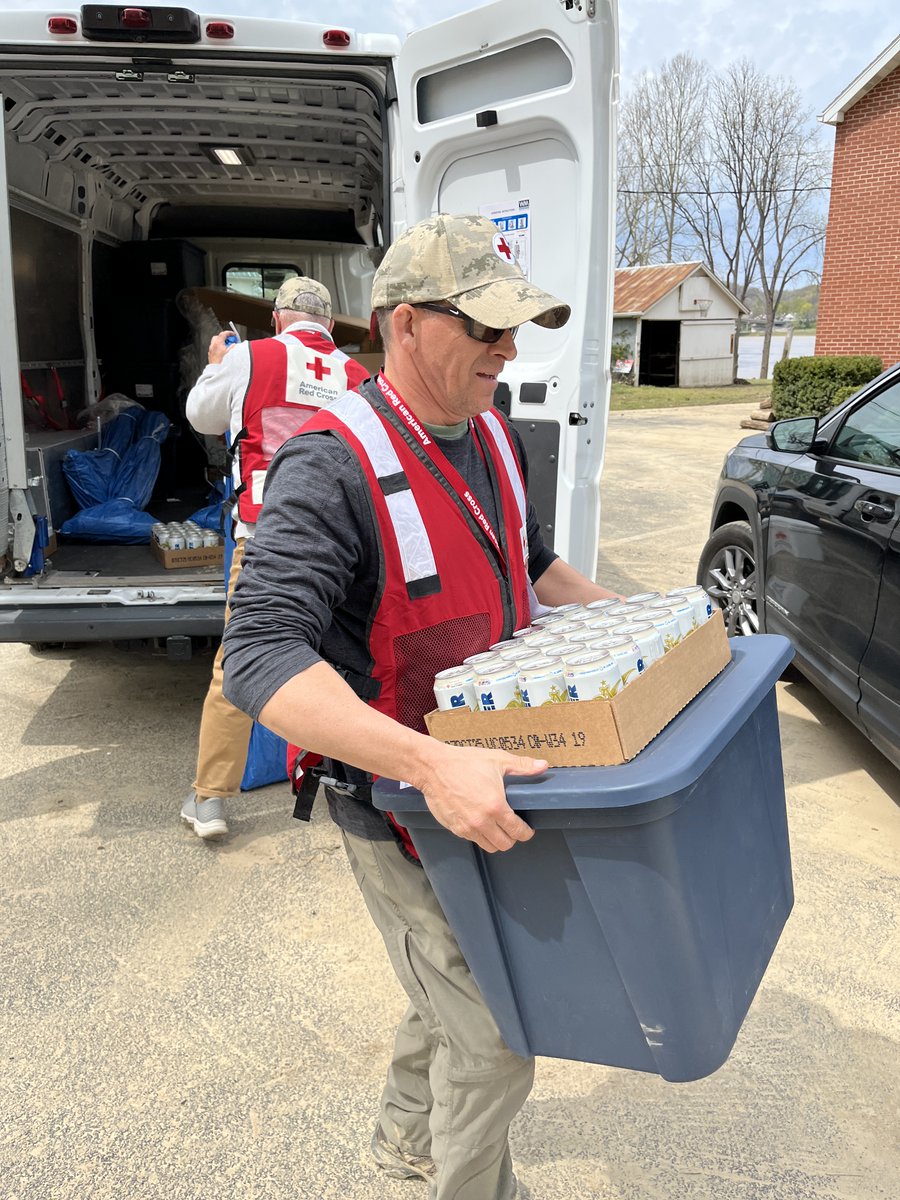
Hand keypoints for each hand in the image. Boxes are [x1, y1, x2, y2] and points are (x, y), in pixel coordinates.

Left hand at [208, 330, 233, 364]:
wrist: (216, 370)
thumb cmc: (222, 363)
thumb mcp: (231, 353)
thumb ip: (233, 347)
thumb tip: (234, 344)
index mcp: (218, 343)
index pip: (223, 334)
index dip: (229, 333)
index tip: (233, 334)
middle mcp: (213, 345)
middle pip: (218, 337)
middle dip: (224, 337)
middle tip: (230, 340)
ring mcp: (211, 350)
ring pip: (215, 342)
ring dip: (221, 342)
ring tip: (226, 346)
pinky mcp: (210, 355)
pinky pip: (214, 348)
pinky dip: (218, 347)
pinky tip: (222, 352)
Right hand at [417, 744, 546, 852]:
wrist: (432, 767)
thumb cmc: (463, 762)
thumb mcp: (497, 760)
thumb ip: (522, 766)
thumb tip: (542, 766)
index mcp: (495, 807)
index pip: (517, 831)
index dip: (526, 832)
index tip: (527, 829)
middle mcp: (481, 822)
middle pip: (504, 845)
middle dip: (512, 838)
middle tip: (512, 828)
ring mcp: (466, 827)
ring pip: (488, 846)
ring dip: (496, 839)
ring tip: (497, 827)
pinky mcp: (454, 828)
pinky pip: (472, 839)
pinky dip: (479, 835)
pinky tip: (480, 822)